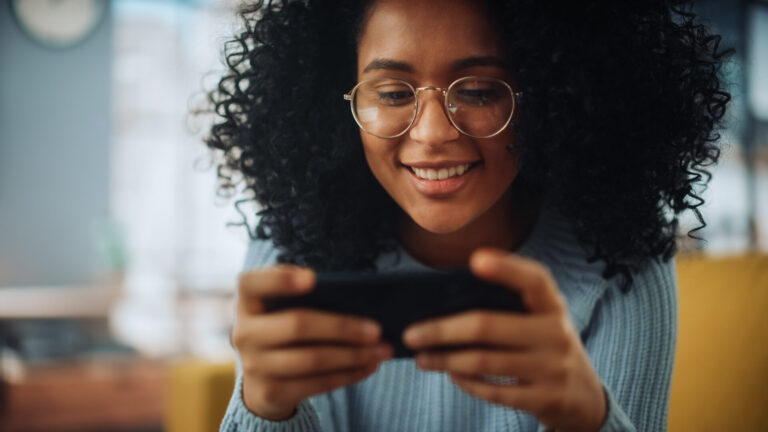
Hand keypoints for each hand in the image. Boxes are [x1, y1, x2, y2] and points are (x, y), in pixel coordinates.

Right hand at [232, 265, 393, 420]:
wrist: (263, 377)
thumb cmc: (285, 326)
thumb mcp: (285, 306)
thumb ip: (308, 296)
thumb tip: (360, 296)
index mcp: (248, 301)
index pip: (252, 283)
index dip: (280, 279)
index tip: (313, 278)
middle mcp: (244, 332)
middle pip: (297, 325)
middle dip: (342, 327)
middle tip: (377, 329)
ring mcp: (255, 365)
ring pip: (312, 359)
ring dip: (353, 355)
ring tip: (382, 350)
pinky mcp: (271, 392)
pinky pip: (316, 384)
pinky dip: (348, 375)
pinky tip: (369, 367)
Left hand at [402, 248, 606, 431]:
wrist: (585, 398)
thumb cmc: (546, 348)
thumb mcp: (540, 322)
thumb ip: (509, 309)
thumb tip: (443, 306)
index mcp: (553, 306)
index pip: (535, 279)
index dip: (506, 268)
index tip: (475, 259)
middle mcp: (556, 333)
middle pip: (489, 326)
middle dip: (442, 330)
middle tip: (411, 334)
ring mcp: (553, 368)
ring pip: (486, 362)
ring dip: (446, 360)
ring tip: (421, 358)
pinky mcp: (546, 399)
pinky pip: (495, 392)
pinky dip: (467, 383)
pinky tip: (452, 374)